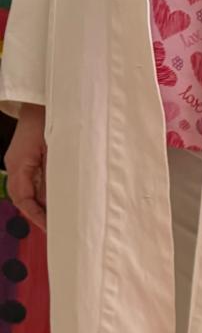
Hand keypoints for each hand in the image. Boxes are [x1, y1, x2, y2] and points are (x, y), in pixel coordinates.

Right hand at [4, 104, 46, 231]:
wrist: (40, 104)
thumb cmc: (48, 122)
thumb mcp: (54, 152)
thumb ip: (53, 177)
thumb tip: (56, 202)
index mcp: (19, 164)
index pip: (23, 199)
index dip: (36, 216)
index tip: (49, 228)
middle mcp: (15, 166)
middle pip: (21, 199)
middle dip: (36, 216)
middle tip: (54, 229)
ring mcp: (18, 163)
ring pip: (24, 193)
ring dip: (38, 207)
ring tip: (55, 220)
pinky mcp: (24, 161)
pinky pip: (29, 184)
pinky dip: (39, 196)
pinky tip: (53, 203)